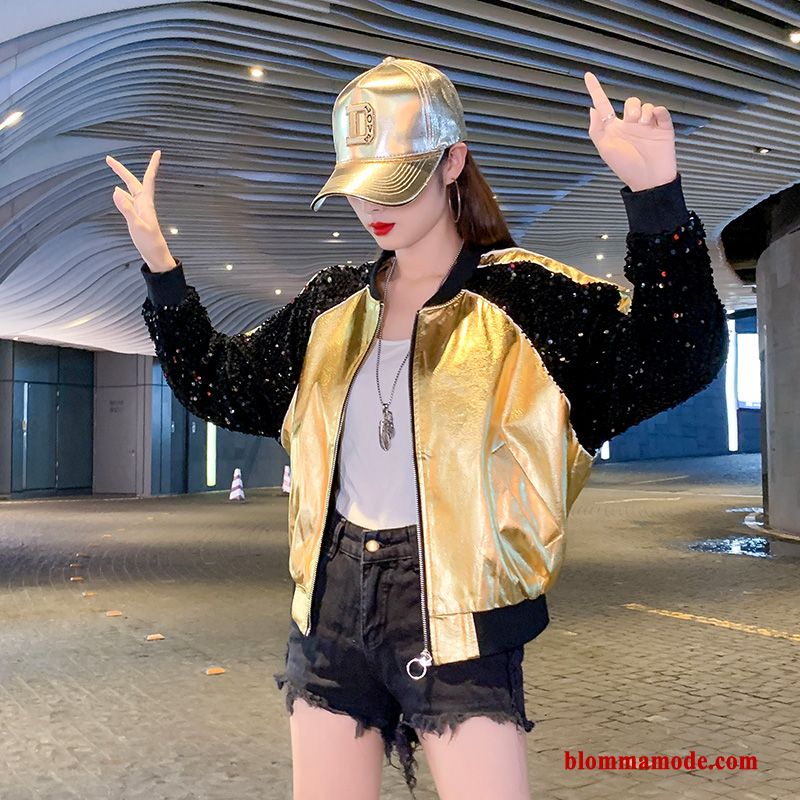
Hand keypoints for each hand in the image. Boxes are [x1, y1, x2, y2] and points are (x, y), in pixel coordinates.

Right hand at [106, 150, 175, 270]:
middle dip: (121, 170)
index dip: (153, 165)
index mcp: (146, 203)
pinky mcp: (137, 217)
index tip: (157, 152)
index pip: (148, 179)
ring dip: (123, 179)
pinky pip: (129, 200)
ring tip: (113, 169)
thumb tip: (115, 191)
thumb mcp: (136, 226)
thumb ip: (126, 209)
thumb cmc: (149, 243)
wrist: (156, 256)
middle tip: (108, 159)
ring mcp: (140, 210)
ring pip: (131, 190)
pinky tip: (118, 193)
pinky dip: (123, 194)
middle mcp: (144, 204)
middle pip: (133, 182)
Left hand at [583, 71, 676, 191]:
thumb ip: (597, 129)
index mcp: (615, 128)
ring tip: (643, 126)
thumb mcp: (605, 149)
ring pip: (645, 105)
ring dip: (642, 112)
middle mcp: (630, 124)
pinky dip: (657, 112)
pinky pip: (660, 110)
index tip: (588, 75)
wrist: (648, 179)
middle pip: (630, 101)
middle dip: (631, 107)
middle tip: (631, 121)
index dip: (596, 90)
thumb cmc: (625, 166)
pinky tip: (654, 121)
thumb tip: (592, 109)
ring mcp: (647, 125)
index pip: (604, 105)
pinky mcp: (662, 126)